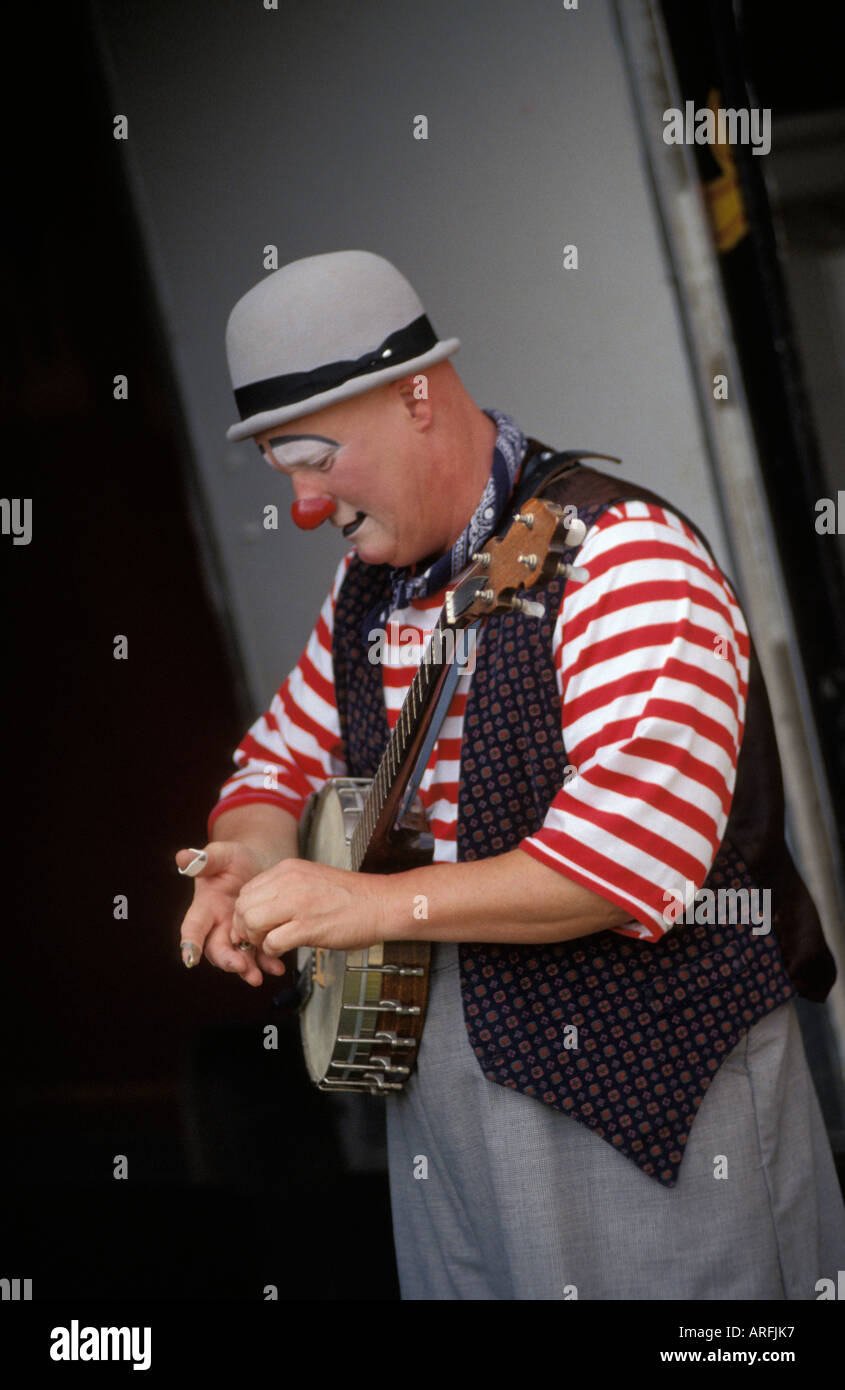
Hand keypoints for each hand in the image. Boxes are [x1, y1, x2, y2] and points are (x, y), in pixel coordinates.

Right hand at [175, 841, 286, 986]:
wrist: (260, 862)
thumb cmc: (235, 858)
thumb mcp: (222, 855)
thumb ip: (204, 860)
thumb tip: (182, 857)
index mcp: (205, 907)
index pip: (193, 927)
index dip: (190, 943)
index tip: (190, 959)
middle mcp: (218, 926)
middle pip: (216, 949)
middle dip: (227, 960)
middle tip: (239, 965)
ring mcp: (237, 934)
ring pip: (238, 957)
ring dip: (246, 969)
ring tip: (257, 976)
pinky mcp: (257, 938)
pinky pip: (260, 955)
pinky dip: (268, 963)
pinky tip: (277, 967)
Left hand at [231, 858, 389, 957]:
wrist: (381, 904)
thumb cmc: (351, 897)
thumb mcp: (311, 879)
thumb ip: (285, 889)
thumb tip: (262, 909)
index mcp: (288, 869)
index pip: (247, 890)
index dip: (245, 912)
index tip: (254, 926)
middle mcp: (289, 882)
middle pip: (243, 906)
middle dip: (245, 927)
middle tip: (258, 939)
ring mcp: (298, 903)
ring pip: (252, 922)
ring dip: (256, 939)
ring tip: (271, 945)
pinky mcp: (308, 927)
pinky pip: (272, 942)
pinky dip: (272, 951)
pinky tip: (284, 951)